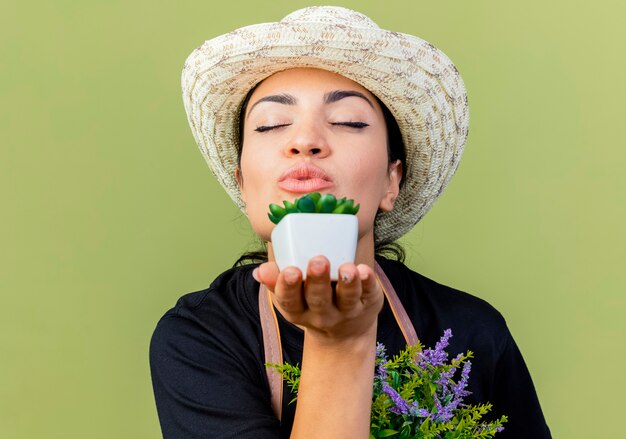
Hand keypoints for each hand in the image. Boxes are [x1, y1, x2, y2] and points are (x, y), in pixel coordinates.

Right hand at [254, 256, 383, 343]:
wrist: (344, 335)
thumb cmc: (311, 304)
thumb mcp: (292, 298)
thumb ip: (276, 281)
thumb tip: (260, 271)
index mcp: (299, 311)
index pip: (289, 301)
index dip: (288, 286)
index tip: (290, 270)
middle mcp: (323, 315)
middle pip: (319, 299)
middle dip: (318, 280)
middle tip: (318, 261)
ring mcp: (348, 311)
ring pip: (347, 299)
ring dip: (347, 282)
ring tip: (346, 268)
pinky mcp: (369, 303)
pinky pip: (369, 293)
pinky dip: (368, 282)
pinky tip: (365, 270)